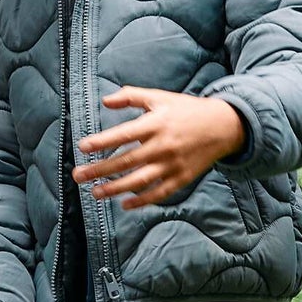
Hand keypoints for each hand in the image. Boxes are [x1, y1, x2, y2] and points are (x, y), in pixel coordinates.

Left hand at [73, 87, 246, 208]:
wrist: (224, 126)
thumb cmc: (186, 110)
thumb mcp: (160, 97)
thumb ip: (132, 97)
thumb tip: (105, 100)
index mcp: (156, 124)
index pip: (124, 134)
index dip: (102, 141)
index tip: (82, 147)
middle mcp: (163, 146)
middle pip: (126, 161)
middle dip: (100, 170)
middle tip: (77, 176)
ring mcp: (172, 164)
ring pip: (139, 181)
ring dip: (115, 188)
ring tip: (94, 192)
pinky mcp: (181, 178)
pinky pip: (159, 193)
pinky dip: (142, 201)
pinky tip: (124, 204)